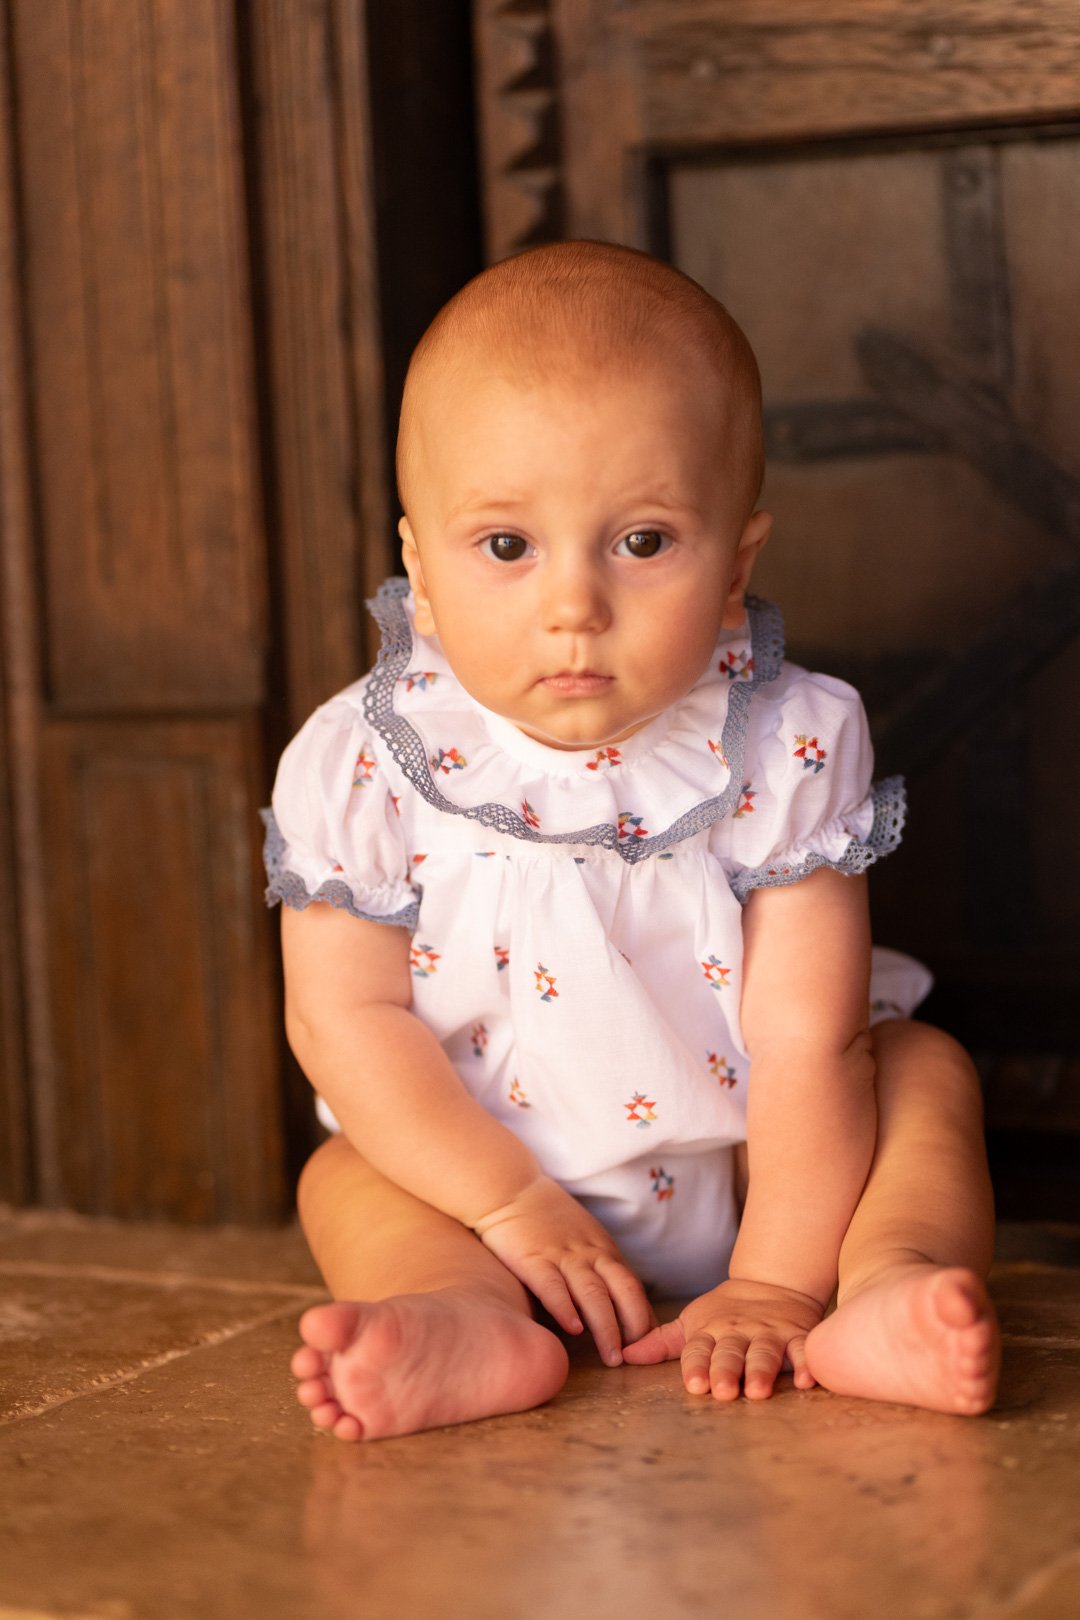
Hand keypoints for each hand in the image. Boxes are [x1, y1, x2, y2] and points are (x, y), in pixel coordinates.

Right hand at [472, 1177, 655, 1364]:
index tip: (649, 1347)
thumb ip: (599, 1267)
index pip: (633, 1287)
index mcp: (603, 1250)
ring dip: (606, 1328)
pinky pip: (552, 1286)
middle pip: (622, 1291)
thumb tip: (617, 1307)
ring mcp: (561, 1255)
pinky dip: (565, 1308)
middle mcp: (588, 1253)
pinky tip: (573, 1329)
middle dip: (633, 1327)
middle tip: (636, 1358)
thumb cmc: (548, 1219)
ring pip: (593, 1294)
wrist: (510, 1189)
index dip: (643, 1318)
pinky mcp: (532, 1258)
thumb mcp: (583, 1237)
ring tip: (612, 1357)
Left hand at [622, 1277, 824, 1399]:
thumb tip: (622, 1354)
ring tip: (758, 1390)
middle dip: (726, 1370)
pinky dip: (808, 1364)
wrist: (773, 1283)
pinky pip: (803, 1350)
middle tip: (722, 1390)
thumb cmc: (725, 1314)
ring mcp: (769, 1334)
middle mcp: (738, 1333)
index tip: (694, 1384)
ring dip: (761, 1370)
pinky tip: (809, 1381)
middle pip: (730, 1352)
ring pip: (765, 1352)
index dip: (696, 1366)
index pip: (699, 1349)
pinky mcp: (798, 1336)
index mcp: (710, 1331)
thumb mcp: (691, 1323)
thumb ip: (661, 1343)